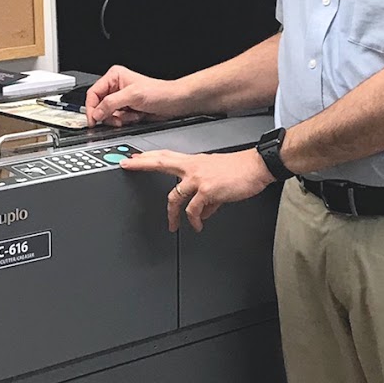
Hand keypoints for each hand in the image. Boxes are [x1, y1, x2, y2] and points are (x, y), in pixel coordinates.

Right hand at [86, 65, 186, 126]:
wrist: (175, 102)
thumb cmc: (159, 92)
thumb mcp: (132, 96)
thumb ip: (111, 103)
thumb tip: (96, 113)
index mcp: (114, 77)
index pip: (93, 93)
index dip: (92, 108)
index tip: (93, 121)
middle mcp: (116, 87)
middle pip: (99, 106)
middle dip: (109, 115)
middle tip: (118, 119)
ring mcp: (121, 99)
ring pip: (108, 114)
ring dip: (119, 119)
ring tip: (132, 115)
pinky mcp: (127, 109)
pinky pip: (117, 119)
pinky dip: (125, 121)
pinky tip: (136, 117)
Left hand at [120, 148, 274, 231]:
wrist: (257, 166)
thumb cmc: (240, 170)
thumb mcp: (216, 177)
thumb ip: (205, 194)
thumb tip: (202, 211)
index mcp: (194, 162)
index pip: (165, 156)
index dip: (148, 157)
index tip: (134, 157)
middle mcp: (193, 167)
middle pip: (161, 163)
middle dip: (142, 164)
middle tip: (126, 165)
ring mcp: (198, 178)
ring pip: (174, 196)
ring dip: (172, 214)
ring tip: (172, 225)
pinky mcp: (207, 190)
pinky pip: (193, 210)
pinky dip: (194, 220)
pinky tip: (197, 224)